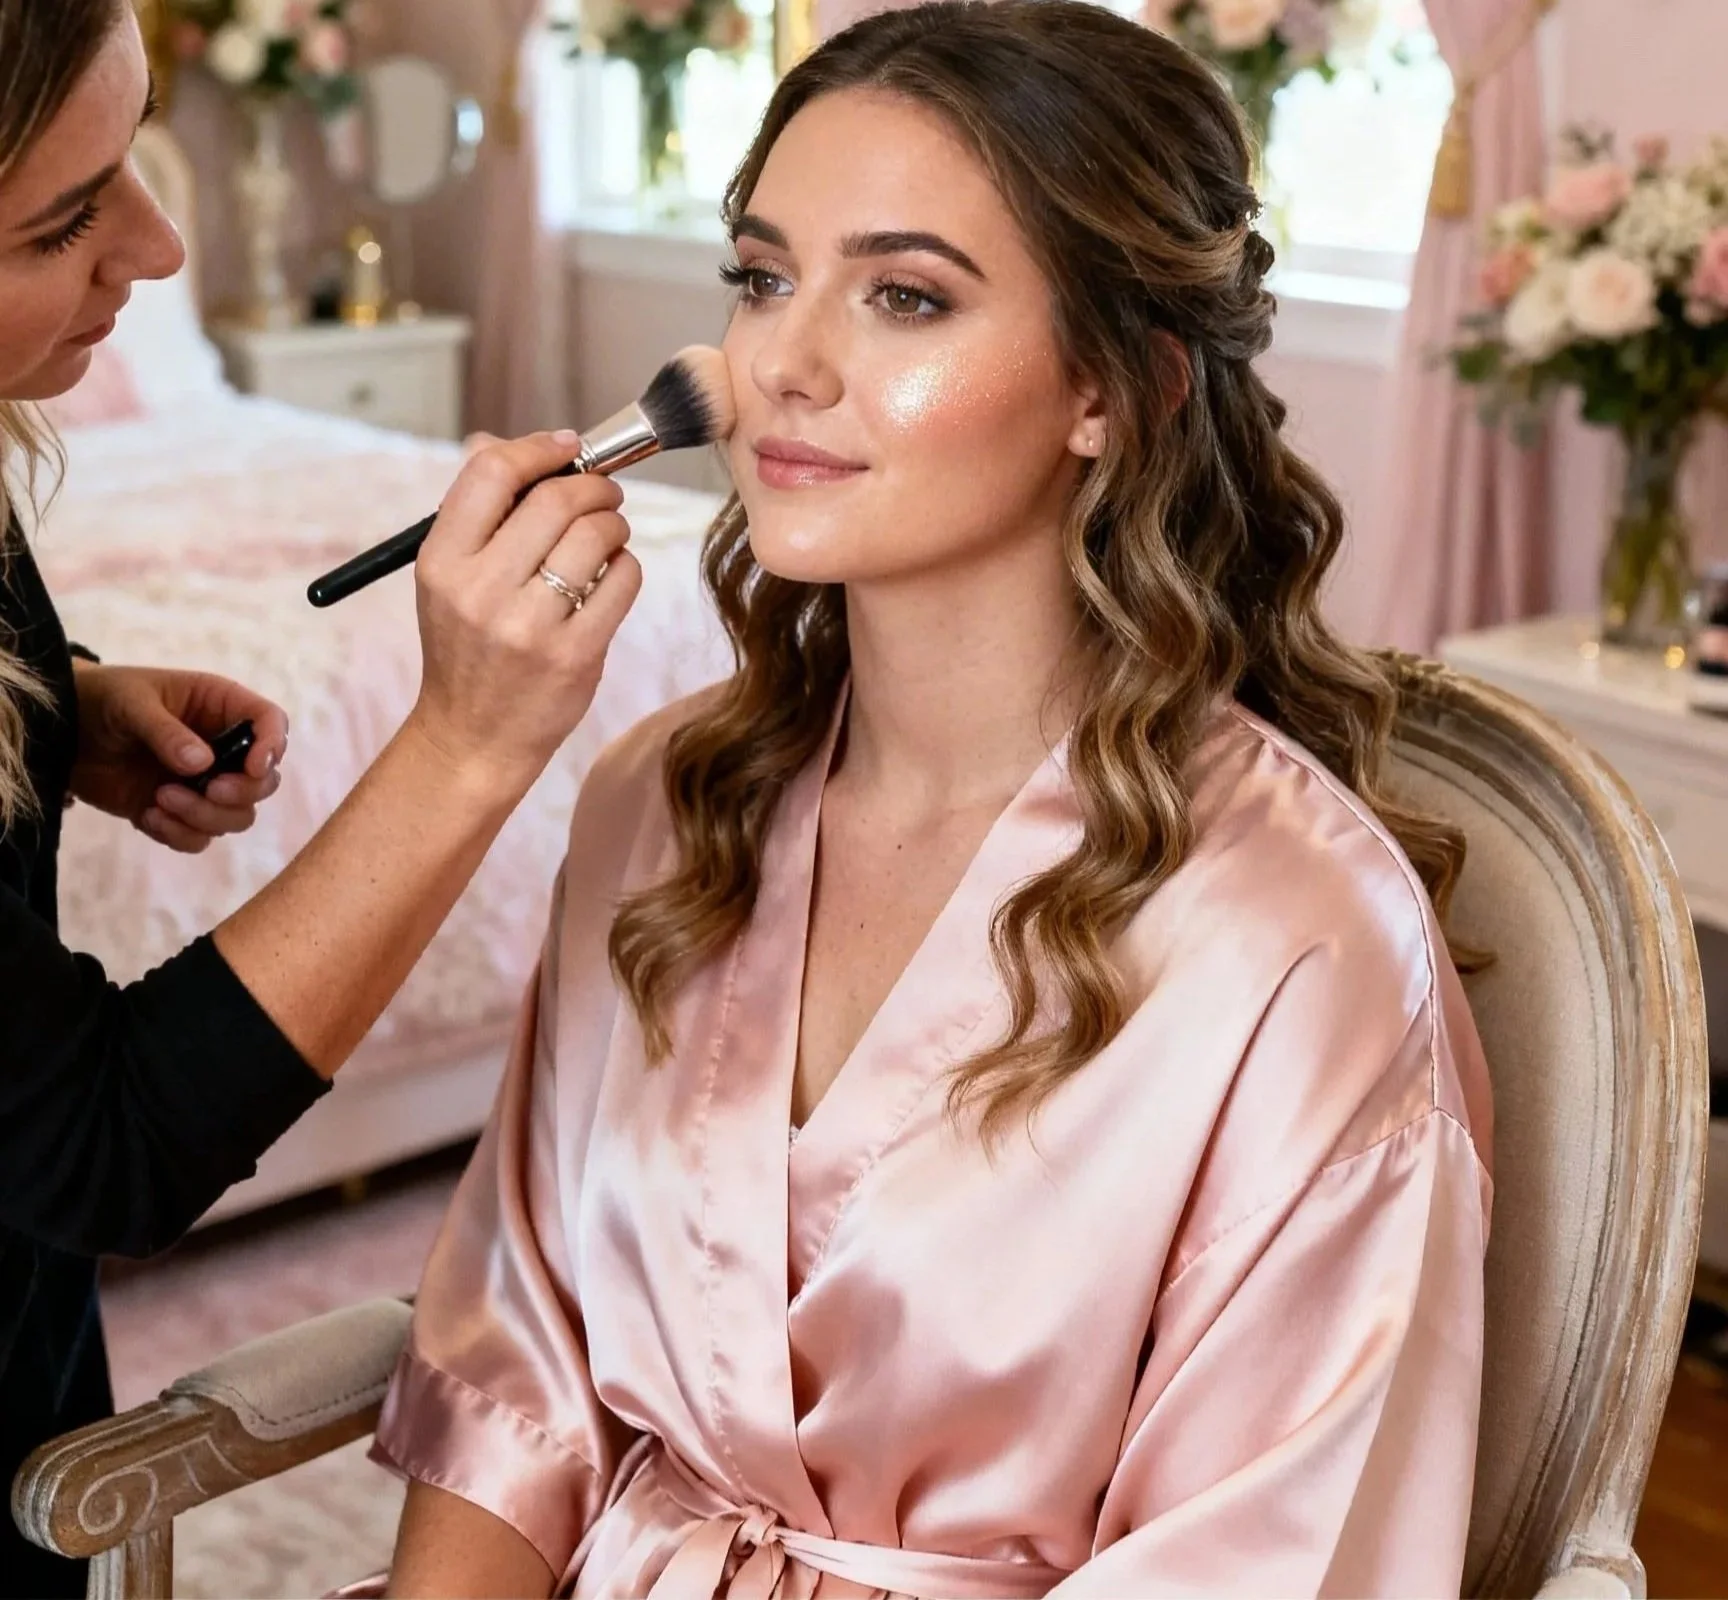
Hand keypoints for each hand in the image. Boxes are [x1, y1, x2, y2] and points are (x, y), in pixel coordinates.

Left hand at [71, 664, 289, 853]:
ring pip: (237, 816)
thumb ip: (165, 731)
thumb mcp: (130, 703)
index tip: (254, 768)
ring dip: (206, 817)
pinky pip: (200, 837)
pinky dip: (180, 835)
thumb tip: (202, 764)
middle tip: (208, 790)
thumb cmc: (101, 700)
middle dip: (241, 792)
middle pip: (264, 781)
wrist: (60, 732)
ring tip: (161, 800)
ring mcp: (202, 783)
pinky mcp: (177, 812)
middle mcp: (220, 748)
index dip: (273, 746)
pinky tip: (148, 817)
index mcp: (220, 707)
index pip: (269, 723)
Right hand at [407, 430, 642, 791]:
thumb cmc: (467, 648)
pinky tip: (612, 576)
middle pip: (556, 499)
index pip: (491, 472)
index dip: (538, 449)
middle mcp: (480, 591)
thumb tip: (495, 441)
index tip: (568, 448)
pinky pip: (623, 580)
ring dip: (614, 524)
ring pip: (596, 536)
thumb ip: (474, 514)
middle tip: (604, 494)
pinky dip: (627, 566)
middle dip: (594, 486)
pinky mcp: (575, 656)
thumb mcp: (447, 580)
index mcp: (442, 562)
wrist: (472, 738)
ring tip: (609, 535)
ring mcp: (529, 626)